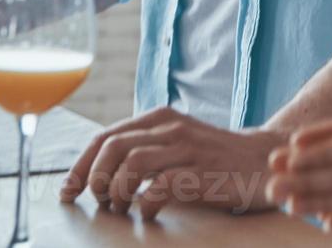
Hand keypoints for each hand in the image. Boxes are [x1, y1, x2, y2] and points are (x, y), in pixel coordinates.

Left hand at [58, 106, 285, 219]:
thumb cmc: (213, 158)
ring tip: (122, 208)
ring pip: (132, 164)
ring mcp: (187, 148)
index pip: (104, 137)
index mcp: (158, 119)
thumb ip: (144, 150)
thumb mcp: (175, 144)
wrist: (264, 160)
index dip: (80, 166)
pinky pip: (162, 185)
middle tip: (99, 203)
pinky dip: (147, 203)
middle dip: (94, 179)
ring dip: (117, 191)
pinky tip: (149, 212)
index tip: (67, 191)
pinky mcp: (203, 171)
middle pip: (112, 147)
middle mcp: (170, 127)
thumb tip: (98, 174)